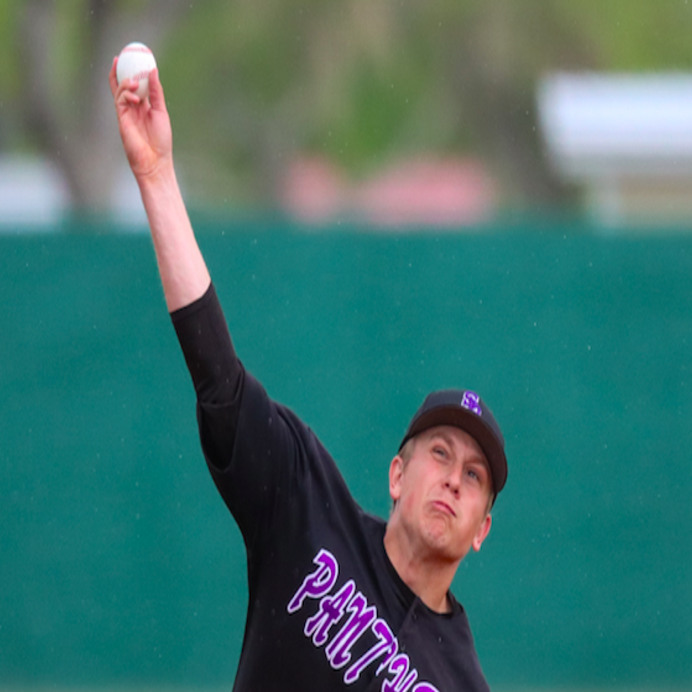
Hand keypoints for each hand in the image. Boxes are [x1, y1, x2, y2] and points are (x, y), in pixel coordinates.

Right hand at [109, 58, 172, 180]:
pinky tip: (135, 96)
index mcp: (144, 107)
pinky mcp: (121, 119)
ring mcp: (126, 113)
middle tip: (119, 57)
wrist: (155, 161)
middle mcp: (133, 108)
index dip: (133, 72)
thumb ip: (157, 92)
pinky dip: (126, 94)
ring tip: (136, 83)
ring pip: (120, 91)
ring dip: (126, 83)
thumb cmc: (161, 140)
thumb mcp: (161, 112)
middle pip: (123, 85)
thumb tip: (153, 71)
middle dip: (119, 71)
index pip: (136, 86)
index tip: (133, 58)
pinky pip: (119, 100)